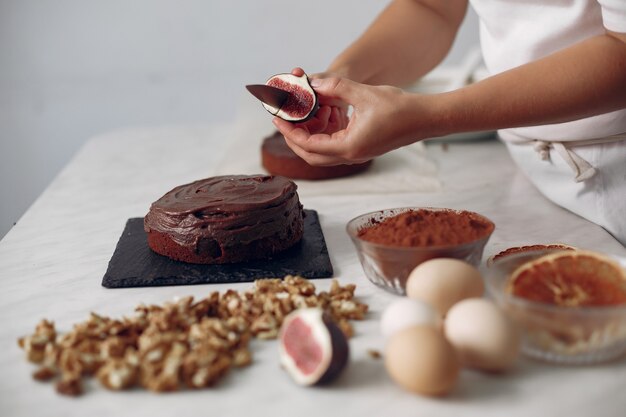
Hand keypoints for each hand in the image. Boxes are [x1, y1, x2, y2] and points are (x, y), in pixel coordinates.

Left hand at [273, 76, 430, 165]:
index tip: (278, 119)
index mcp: (348, 147)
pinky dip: (325, 131)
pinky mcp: (361, 147)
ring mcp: (356, 153)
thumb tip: (313, 83)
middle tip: (284, 120)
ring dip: (311, 134)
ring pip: (322, 151)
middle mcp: (350, 155)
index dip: (290, 132)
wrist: (424, 119)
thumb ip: (337, 88)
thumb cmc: (400, 109)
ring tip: (307, 111)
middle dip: (294, 138)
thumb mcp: (365, 94)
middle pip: (311, 155)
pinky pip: (335, 144)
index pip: (308, 146)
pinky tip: (327, 112)